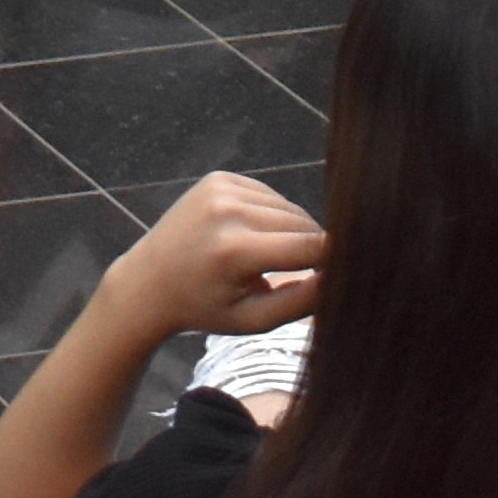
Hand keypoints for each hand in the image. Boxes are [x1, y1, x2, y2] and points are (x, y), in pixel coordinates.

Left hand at [92, 170, 323, 345]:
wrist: (149, 281)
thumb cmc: (204, 308)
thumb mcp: (254, 319)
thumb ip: (302, 300)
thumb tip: (343, 276)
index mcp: (236, 250)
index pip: (310, 248)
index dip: (335, 261)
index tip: (348, 275)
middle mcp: (228, 210)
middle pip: (303, 224)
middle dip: (312, 250)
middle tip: (300, 277)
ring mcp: (221, 188)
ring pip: (289, 208)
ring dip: (293, 233)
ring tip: (269, 261)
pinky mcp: (219, 178)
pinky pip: (269, 196)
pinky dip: (272, 216)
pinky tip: (254, 238)